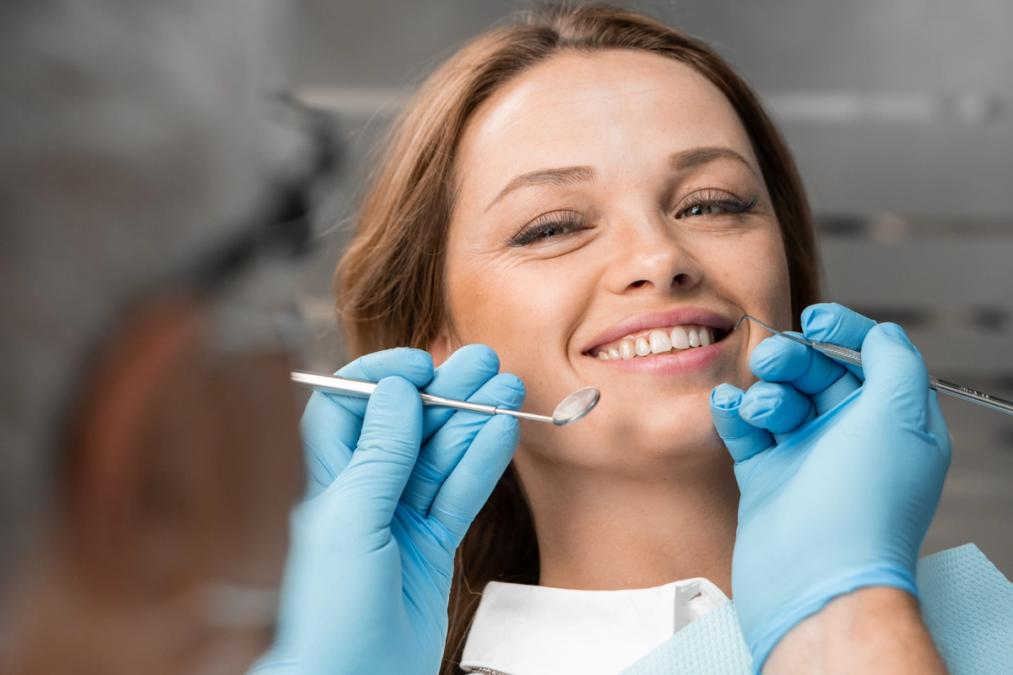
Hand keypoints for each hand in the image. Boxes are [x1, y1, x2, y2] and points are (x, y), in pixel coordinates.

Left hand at [252, 345, 523, 674]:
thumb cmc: (332, 608)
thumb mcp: (352, 518)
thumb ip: (380, 454)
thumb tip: (398, 390)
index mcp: (330, 478)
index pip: (351, 407)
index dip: (382, 378)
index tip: (419, 366)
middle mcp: (367, 490)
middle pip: (408, 425)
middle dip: (446, 391)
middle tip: (486, 363)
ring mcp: (403, 516)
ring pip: (443, 455)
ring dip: (475, 419)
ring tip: (508, 388)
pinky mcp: (434, 543)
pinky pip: (462, 492)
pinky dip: (484, 461)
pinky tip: (503, 430)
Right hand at [709, 303, 950, 668]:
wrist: (815, 577)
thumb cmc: (861, 504)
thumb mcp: (899, 416)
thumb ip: (895, 360)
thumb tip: (881, 334)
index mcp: (891, 423)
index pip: (870, 358)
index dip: (843, 331)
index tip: (815, 319)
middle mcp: (850, 439)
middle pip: (817, 373)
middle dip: (793, 359)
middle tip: (771, 360)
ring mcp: (806, 459)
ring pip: (778, 398)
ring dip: (764, 392)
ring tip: (760, 411)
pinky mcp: (765, 477)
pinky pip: (745, 430)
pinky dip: (733, 412)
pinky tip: (727, 406)